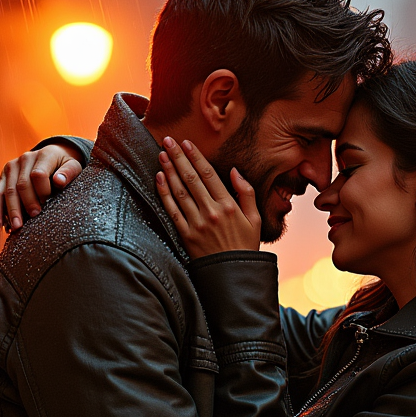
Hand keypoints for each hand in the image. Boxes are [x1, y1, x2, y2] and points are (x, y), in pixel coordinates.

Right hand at [0, 144, 82, 231]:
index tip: (47, 204)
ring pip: (6, 191)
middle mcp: (24, 159)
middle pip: (20, 185)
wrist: (52, 156)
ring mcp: (11, 167)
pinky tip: (0, 224)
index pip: (38, 174)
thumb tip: (59, 181)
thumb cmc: (64, 166)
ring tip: (15, 228)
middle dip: (26, 204)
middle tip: (32, 218)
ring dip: (10, 211)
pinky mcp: (4, 176)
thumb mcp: (73, 166)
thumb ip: (68, 173)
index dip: (42, 191)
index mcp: (43, 155)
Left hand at [155, 138, 260, 257]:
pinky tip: (159, 178)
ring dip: (169, 170)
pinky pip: (172, 210)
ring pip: (179, 191)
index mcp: (229, 206)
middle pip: (191, 178)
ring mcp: (196, 224)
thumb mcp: (256, 220)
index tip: (186, 143)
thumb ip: (247, 193)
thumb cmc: (245, 247)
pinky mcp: (186, 235)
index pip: (208, 175)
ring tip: (161, 154)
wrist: (233, 276)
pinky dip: (164, 193)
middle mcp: (211, 212)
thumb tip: (235, 171)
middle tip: (168, 140)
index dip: (195, 157)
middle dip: (178, 157)